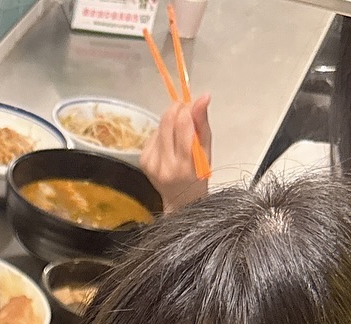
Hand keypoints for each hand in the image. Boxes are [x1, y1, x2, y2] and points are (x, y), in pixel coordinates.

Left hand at [139, 94, 211, 211]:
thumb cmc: (198, 175)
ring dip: (170, 122)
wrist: (180, 200)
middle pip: (168, 120)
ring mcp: (151, 163)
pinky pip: (153, 134)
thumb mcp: (206, 150)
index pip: (182, 122)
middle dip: (178, 110)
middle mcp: (165, 164)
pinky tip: (169, 143)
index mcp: (185, 164)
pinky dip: (162, 133)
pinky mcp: (143, 160)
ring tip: (179, 134)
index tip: (194, 109)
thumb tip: (203, 96)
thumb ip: (203, 123)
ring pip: (160, 125)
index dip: (188, 109)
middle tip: (187, 115)